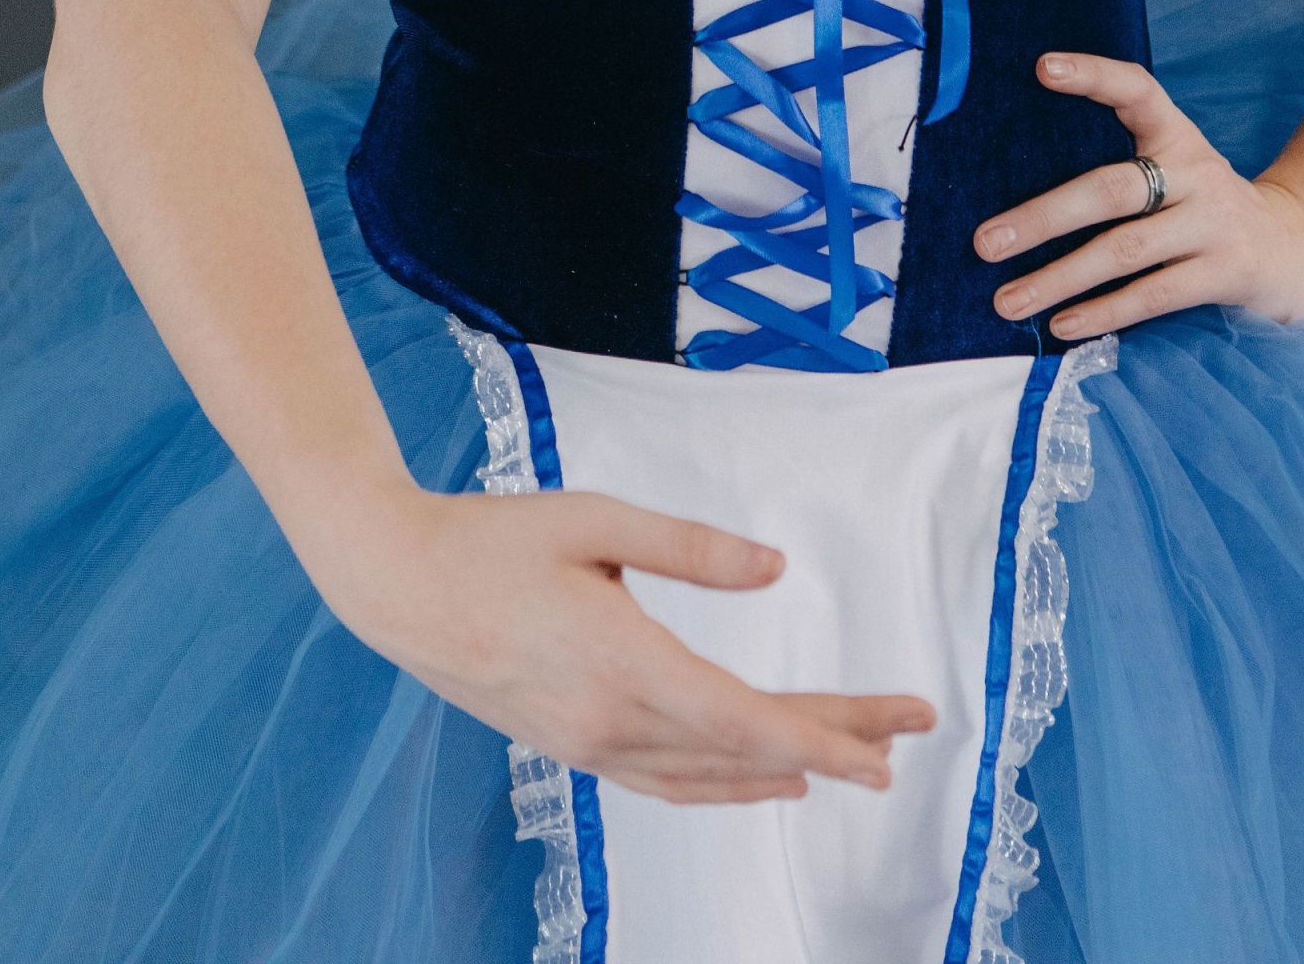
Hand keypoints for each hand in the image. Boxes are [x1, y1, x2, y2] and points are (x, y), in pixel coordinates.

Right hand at [312, 475, 936, 804]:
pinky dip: (726, 782)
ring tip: (853, 758)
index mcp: (623, 664)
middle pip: (744, 749)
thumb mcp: (596, 520)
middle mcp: (611, 722)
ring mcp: (589, 744)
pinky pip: (668, 779)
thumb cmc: (494, 539)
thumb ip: (691, 547)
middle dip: (833, 740)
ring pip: (709, 775)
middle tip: (906, 736)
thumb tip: (776, 570)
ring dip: (786, 769)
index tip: (888, 743)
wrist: (397, 583)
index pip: (746, 720)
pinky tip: (761, 777)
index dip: (826, 736)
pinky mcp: (573, 745)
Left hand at [972, 53, 1303, 336]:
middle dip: (1042, 218)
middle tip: (984, 242)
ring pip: (1124, 250)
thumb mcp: (1174, 171)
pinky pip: (1154, 294)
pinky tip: (1062, 325)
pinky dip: (1104, 311)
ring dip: (1059, 278)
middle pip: (1110, 189)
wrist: (1298, 249)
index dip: (1094, 75)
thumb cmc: (1204, 209)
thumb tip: (1017, 204)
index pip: (1136, 90)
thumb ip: (1118, 171)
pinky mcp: (1226, 273)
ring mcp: (1213, 223)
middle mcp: (1196, 173)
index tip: (1042, 68)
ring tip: (1007, 301)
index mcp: (1177, 136)